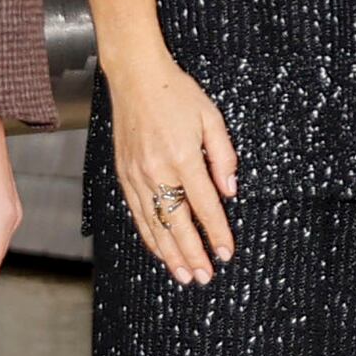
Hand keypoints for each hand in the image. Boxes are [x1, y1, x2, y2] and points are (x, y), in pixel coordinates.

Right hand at [107, 53, 241, 285]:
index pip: (204, 205)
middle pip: (177, 224)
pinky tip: (160, 250)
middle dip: (193, 254)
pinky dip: (149, 236)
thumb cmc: (177, 94)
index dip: (217, 232)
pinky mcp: (124, 175)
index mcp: (182, 156)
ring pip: (154, 224)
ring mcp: (136, 175)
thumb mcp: (211, 117)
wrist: (135, 77)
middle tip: (206, 277)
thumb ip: (223, 156)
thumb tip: (230, 192)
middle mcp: (156, 171)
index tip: (227, 253)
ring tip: (184, 275)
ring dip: (170, 253)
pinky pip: (137, 214)